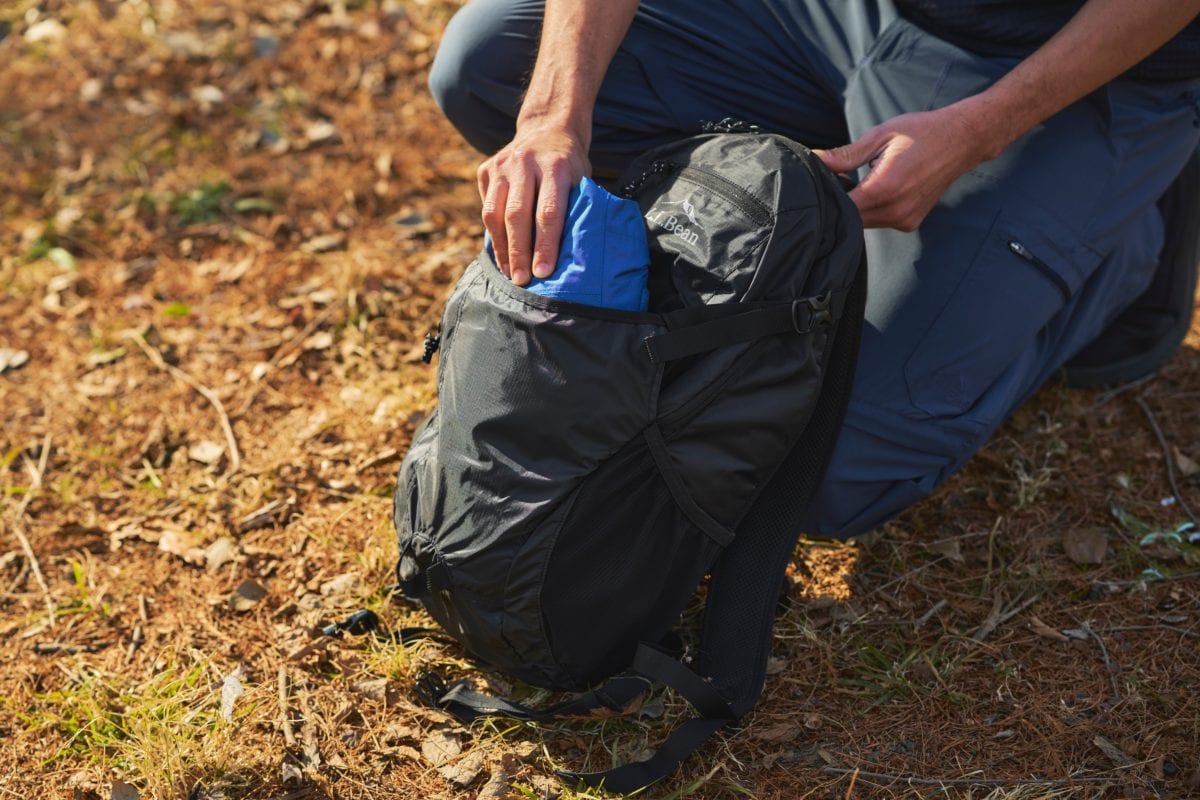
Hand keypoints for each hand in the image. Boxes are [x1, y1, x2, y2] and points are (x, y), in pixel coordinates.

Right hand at [477, 124, 589, 284]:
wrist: (548, 129)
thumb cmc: (570, 166)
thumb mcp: (582, 180)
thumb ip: (575, 209)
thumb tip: (572, 256)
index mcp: (556, 165)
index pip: (548, 212)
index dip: (545, 245)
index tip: (543, 272)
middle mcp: (525, 161)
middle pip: (517, 215)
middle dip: (519, 252)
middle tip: (522, 281)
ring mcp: (501, 164)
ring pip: (494, 213)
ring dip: (501, 248)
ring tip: (509, 273)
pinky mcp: (486, 169)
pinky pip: (486, 207)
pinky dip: (493, 233)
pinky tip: (503, 253)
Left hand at [816, 103, 1003, 231]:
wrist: (962, 140)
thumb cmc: (921, 132)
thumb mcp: (880, 135)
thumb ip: (846, 155)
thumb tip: (815, 160)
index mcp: (885, 188)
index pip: (841, 207)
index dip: (827, 195)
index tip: (822, 181)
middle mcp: (895, 210)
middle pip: (850, 218)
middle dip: (841, 201)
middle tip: (842, 177)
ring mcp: (905, 219)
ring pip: (864, 223)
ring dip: (857, 206)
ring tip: (864, 179)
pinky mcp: (910, 223)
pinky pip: (880, 222)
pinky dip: (873, 210)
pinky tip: (879, 189)